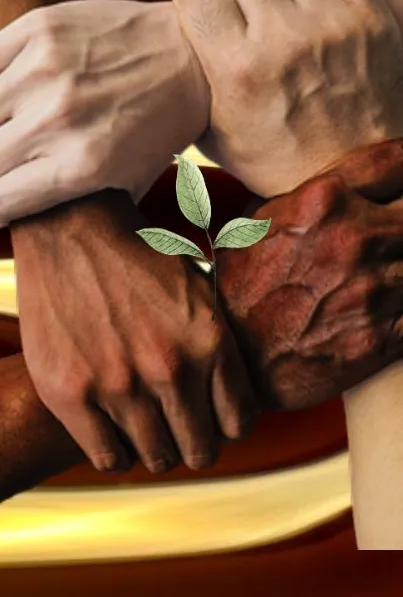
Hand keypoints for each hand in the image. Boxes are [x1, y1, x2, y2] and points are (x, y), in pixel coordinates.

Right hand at [0, 0, 208, 223]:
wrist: (193, 56)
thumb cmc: (160, 126)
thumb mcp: (130, 182)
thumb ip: (78, 208)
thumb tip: (21, 218)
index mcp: (80, 166)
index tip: (2, 200)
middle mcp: (57, 120)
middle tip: (13, 157)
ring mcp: (44, 70)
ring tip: (14, 126)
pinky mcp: (39, 29)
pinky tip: (11, 93)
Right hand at [12, 190, 254, 472]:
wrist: (73, 228)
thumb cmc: (138, 255)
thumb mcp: (198, 287)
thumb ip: (219, 340)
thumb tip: (245, 384)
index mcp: (209, 340)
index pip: (240, 423)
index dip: (227, 425)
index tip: (213, 418)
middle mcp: (169, 367)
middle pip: (200, 451)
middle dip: (194, 443)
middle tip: (179, 427)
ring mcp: (118, 384)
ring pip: (157, 458)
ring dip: (155, 446)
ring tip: (144, 422)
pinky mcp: (71, 394)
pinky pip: (109, 458)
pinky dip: (115, 450)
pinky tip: (114, 427)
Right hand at [172, 0, 402, 197]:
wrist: (356, 177)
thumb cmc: (281, 162)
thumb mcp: (218, 138)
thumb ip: (190, 89)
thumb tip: (166, 55)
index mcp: (239, 71)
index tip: (205, 11)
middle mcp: (284, 40)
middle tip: (245, 9)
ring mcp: (333, 24)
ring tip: (283, 4)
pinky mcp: (371, 16)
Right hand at [217, 137, 402, 408]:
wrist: (235, 360)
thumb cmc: (242, 286)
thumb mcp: (260, 219)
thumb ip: (309, 192)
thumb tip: (346, 180)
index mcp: (324, 200)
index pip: (395, 161)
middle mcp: (356, 238)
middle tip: (395, 224)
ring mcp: (376, 288)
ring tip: (392, 262)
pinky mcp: (387, 334)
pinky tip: (395, 291)